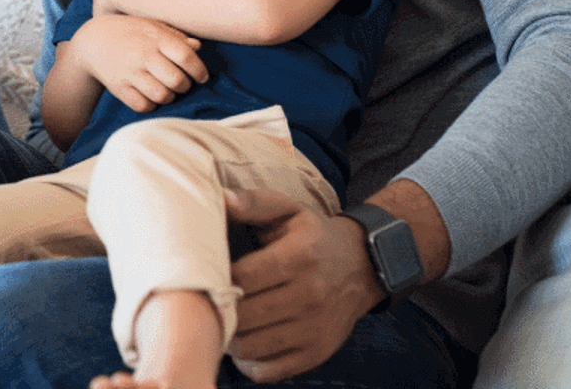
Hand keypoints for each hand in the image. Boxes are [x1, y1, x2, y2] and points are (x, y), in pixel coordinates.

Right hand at [68, 14, 205, 112]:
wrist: (93, 41)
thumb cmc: (129, 31)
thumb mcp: (152, 26)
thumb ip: (176, 36)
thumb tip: (198, 47)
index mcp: (155, 38)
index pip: (186, 56)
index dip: (199, 70)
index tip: (202, 76)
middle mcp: (142, 56)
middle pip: (177, 80)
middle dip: (185, 85)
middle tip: (182, 83)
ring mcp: (130, 73)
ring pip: (162, 96)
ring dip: (170, 96)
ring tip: (167, 89)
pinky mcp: (119, 88)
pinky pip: (143, 106)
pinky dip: (152, 104)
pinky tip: (151, 96)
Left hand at [223, 188, 381, 381]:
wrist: (362, 267)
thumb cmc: (312, 236)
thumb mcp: (287, 209)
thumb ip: (253, 202)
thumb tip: (222, 199)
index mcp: (298, 257)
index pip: (241, 278)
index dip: (216, 278)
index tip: (208, 273)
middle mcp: (309, 296)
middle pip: (242, 316)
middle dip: (220, 309)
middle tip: (210, 301)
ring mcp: (314, 330)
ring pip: (250, 347)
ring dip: (230, 337)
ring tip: (226, 319)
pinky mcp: (316, 353)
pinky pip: (268, 371)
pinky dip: (249, 361)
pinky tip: (247, 340)